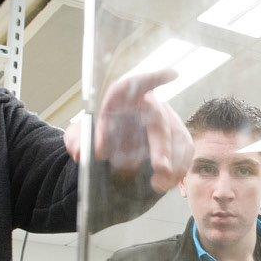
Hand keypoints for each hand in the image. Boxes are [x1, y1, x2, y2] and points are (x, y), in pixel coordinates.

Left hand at [64, 69, 194, 191]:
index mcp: (123, 97)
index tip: (172, 75)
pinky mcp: (174, 137)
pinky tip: (168, 182)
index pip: (136, 84)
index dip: (155, 78)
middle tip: (161, 168)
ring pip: (177, 136)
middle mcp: (147, 104)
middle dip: (162, 145)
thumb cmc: (96, 133)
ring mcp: (165, 120)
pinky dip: (179, 167)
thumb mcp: (80, 135)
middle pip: (158, 119)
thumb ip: (77, 140)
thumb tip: (80, 152)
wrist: (108, 145)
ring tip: (160, 185)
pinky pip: (184, 149)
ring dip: (174, 162)